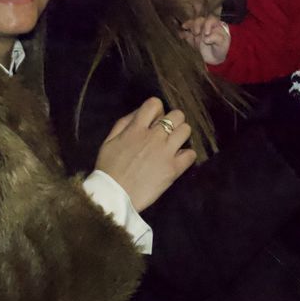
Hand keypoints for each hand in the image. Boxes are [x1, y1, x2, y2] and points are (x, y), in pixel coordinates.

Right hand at [94, 97, 194, 212]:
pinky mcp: (173, 169)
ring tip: (174, 145)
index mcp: (136, 129)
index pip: (155, 104)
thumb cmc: (108, 169)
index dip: (157, 110)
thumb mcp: (109, 141)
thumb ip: (124, 123)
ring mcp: (165, 152)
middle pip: (177, 115)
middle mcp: (154, 137)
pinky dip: (186, 156)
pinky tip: (177, 160)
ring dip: (181, 135)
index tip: (154, 120)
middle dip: (173, 121)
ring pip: (186, 130)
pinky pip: (191, 154)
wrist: (114, 196)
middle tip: (167, 133)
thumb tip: (139, 112)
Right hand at [181, 16, 230, 65]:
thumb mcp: (223, 44)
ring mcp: (198, 31)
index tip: (206, 33)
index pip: (211, 19)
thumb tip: (206, 38)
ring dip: (188, 26)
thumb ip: (217, 38)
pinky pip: (185, 34)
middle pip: (199, 20)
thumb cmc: (221, 48)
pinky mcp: (191, 37)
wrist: (215, 59)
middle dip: (196, 24)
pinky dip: (182, 34)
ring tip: (185, 28)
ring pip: (191, 24)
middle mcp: (205, 25)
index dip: (208, 24)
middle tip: (196, 32)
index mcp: (215, 25)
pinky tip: (180, 36)